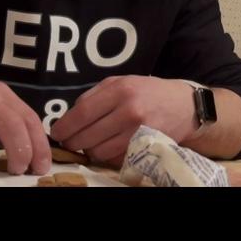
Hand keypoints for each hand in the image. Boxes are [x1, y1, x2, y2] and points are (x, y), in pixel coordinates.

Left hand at [50, 75, 195, 166]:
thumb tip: (70, 115)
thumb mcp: (123, 82)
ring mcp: (137, 132)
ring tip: (90, 143)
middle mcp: (129, 111)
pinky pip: (113, 158)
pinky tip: (108, 146)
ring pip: (98, 151)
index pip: (82, 113)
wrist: (184, 107)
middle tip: (69, 141)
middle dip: (72, 142)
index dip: (64, 126)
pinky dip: (106, 155)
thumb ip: (95, 94)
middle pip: (87, 136)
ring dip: (89, 150)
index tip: (56, 132)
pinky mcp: (144, 148)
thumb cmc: (150, 92)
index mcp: (121, 90)